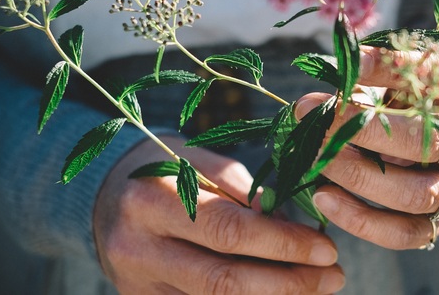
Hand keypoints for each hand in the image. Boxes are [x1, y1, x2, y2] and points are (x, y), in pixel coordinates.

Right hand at [93, 137, 344, 293]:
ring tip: (318, 287)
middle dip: (288, 282)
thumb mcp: (196, 159)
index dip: (282, 243)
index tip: (325, 246)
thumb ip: (241, 188)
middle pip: (224, 280)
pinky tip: (282, 294)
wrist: (104, 197)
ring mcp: (138, 285)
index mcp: (151, 200)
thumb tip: (288, 221)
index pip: (228, 230)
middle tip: (334, 274)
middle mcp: (138, 249)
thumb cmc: (163, 168)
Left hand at [296, 46, 438, 249]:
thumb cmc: (434, 82)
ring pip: (412, 207)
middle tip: (313, 139)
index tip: (317, 107)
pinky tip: (325, 200)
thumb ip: (383, 65)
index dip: (365, 123)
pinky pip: (403, 234)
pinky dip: (361, 222)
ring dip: (357, 189)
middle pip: (418, 175)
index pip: (419, 131)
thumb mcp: (418, 63)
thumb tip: (340, 70)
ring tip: (317, 166)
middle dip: (357, 160)